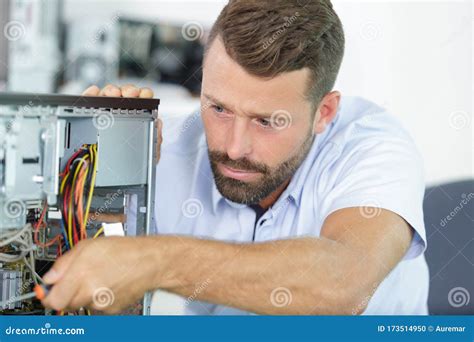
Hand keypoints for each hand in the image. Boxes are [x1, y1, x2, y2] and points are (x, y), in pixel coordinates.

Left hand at [41, 237, 159, 312]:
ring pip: (81, 305)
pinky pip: (96, 307)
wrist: (150, 262)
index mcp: (82, 274)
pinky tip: (107, 283)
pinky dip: (98, 298)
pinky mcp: (112, 309)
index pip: (53, 300)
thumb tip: (50, 277)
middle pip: (65, 304)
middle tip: (75, 280)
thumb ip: (64, 262)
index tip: (47, 292)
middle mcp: (91, 291)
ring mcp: (102, 303)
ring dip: (83, 295)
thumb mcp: (88, 245)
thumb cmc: (124, 250)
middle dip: (66, 293)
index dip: (47, 296)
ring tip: (97, 277)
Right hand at [82, 84, 162, 162]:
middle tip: (130, 94)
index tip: (144, 95)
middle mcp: (123, 111)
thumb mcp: (151, 153)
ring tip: (113, 94)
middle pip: (125, 94)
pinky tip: (94, 92)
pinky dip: (90, 94)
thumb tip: (159, 123)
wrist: (122, 175)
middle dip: (128, 90)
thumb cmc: (137, 162)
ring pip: (107, 95)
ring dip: (111, 90)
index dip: (144, 93)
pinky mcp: (89, 115)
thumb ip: (157, 139)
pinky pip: (88, 102)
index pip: (143, 99)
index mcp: (140, 116)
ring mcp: (106, 112)